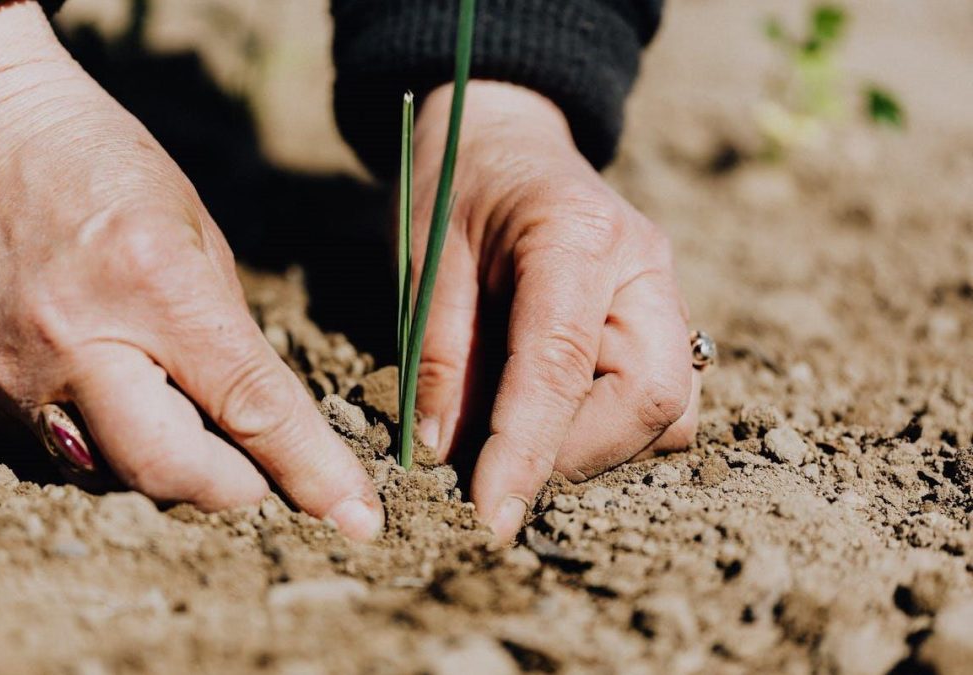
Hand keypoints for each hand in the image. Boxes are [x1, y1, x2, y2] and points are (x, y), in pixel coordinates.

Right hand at [0, 1, 381, 538]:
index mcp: (154, 285)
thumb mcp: (198, 233)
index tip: (355, 518)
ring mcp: (17, 373)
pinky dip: (110, 441)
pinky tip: (120, 390)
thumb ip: (230, 336)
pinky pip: (64, 452)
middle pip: (172, 472)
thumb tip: (262, 422)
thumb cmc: (105, 165)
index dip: (310, 471)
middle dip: (234, 488)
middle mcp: (77, 341)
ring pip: (116, 475)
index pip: (249, 406)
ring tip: (182, 409)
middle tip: (261, 471)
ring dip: (171, 465)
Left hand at [411, 82, 699, 544]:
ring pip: (670, 410)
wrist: (505, 137)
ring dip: (597, 447)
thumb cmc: (456, 186)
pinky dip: (611, 428)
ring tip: (522, 435)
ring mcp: (665, 291)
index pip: (562, 365)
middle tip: (500, 467)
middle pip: (652, 398)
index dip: (526, 451)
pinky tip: (554, 412)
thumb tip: (445, 452)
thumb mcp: (426, 258)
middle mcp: (644, 265)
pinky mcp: (663, 317)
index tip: (490, 516)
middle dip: (576, 455)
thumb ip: (438, 352)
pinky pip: (663, 399)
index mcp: (577, 235)